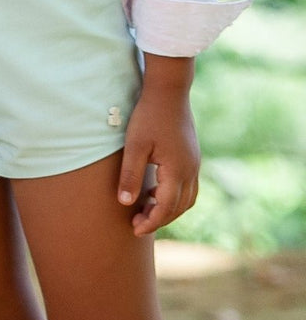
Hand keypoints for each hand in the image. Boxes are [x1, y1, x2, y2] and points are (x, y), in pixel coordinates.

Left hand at [118, 67, 199, 236]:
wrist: (169, 90)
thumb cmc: (148, 115)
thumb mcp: (134, 145)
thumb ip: (130, 175)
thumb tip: (125, 203)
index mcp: (177, 171)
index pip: (165, 208)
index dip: (150, 222)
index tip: (134, 229)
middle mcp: (191, 171)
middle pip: (179, 208)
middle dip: (159, 219)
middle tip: (137, 223)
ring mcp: (194, 163)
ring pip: (187, 199)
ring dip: (168, 209)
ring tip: (145, 209)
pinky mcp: (192, 156)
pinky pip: (187, 186)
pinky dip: (173, 195)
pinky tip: (154, 189)